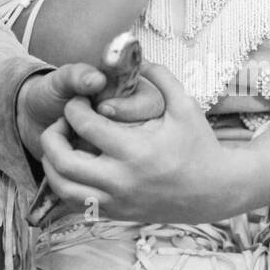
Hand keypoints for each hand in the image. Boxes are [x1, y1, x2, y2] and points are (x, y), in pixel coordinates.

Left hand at [38, 62, 246, 223]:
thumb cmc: (200, 145)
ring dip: (51, 164)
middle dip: (52, 136)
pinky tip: (73, 166)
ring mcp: (118, 201)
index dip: (73, 107)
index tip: (79, 100)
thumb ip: (160, 76)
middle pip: (63, 161)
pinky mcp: (118, 214)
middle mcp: (123, 180)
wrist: (217, 192)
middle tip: (60, 122)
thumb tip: (136, 54)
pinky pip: (76, 203)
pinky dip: (65, 184)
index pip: (85, 125)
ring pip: (63, 188)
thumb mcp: (185, 105)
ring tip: (60, 145)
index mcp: (137, 151)